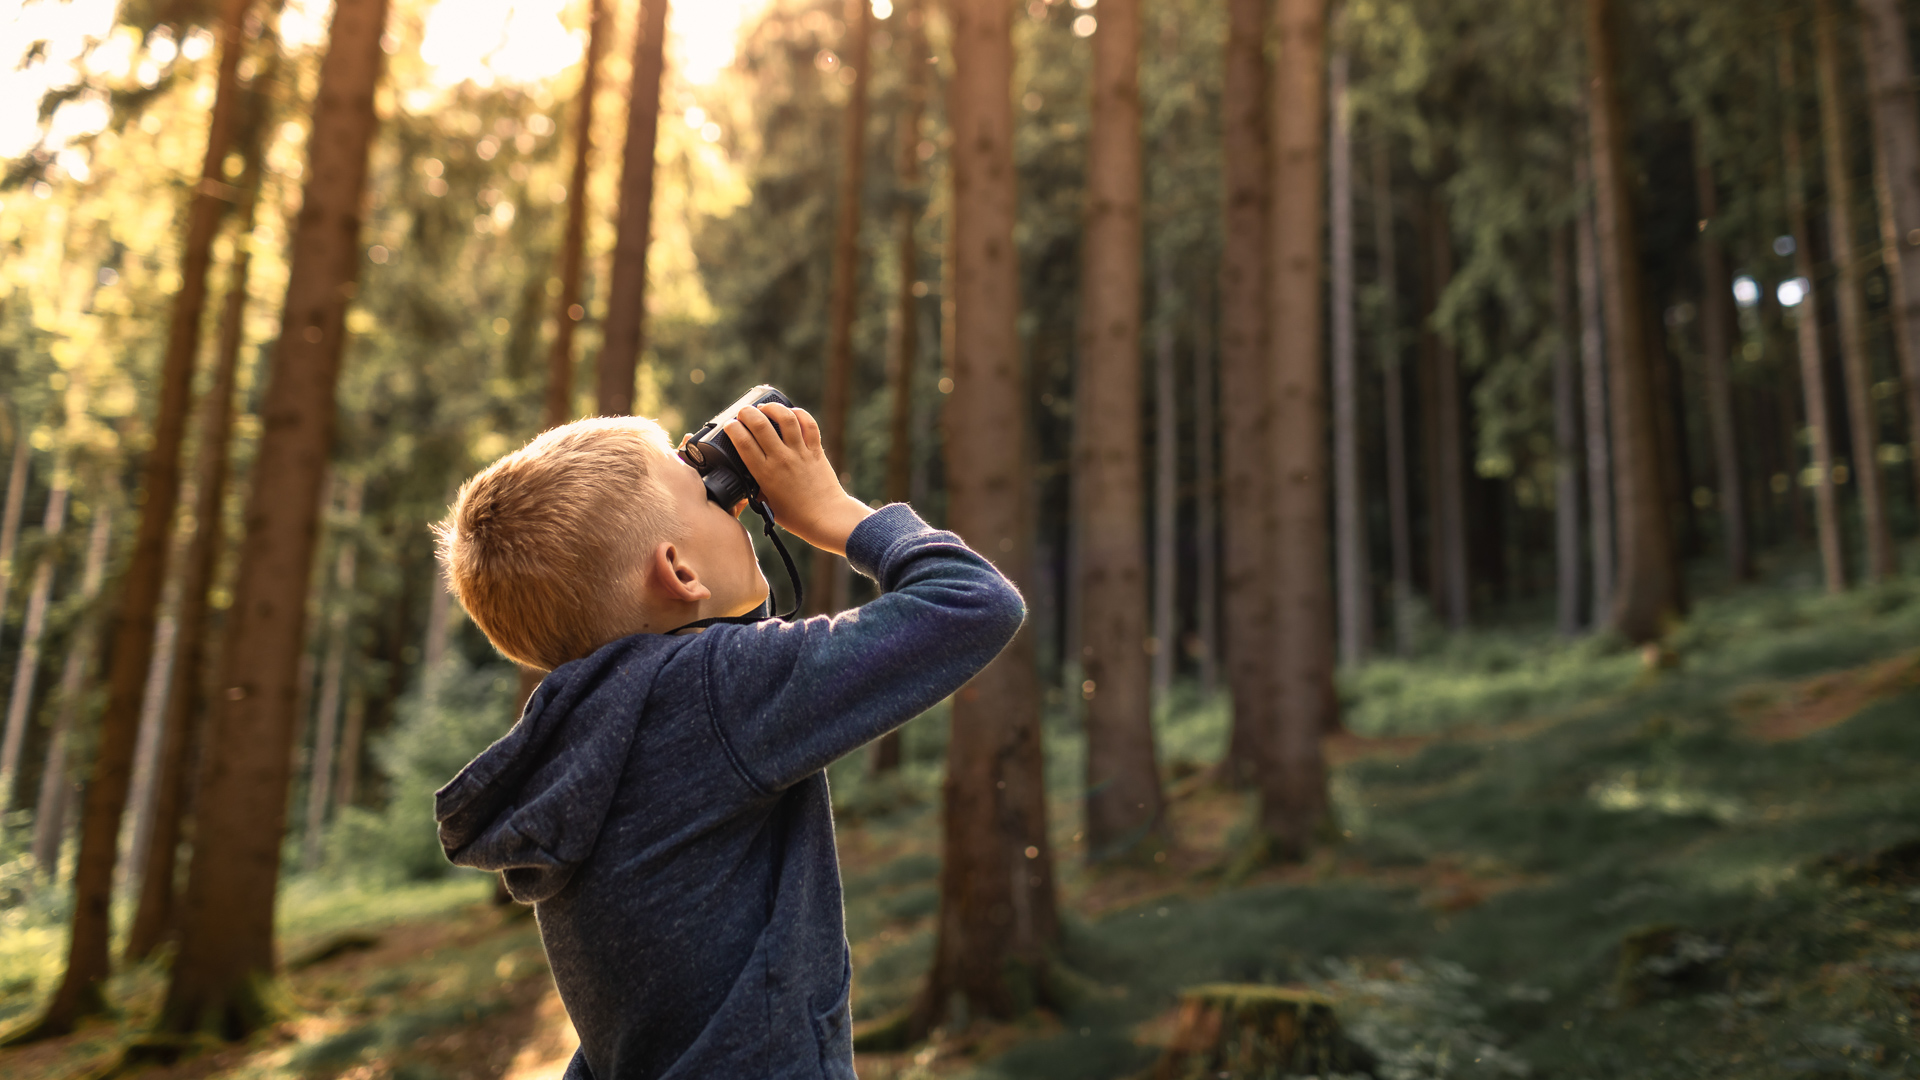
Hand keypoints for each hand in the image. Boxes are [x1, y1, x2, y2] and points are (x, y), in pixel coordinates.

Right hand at [724, 403, 871, 555]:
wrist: (827, 518)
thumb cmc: (796, 516)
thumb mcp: (766, 504)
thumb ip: (755, 488)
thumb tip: (745, 478)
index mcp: (765, 474)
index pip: (743, 442)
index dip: (732, 428)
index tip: (729, 425)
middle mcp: (781, 459)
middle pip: (760, 424)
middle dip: (747, 412)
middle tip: (743, 413)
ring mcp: (800, 452)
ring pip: (785, 418)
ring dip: (772, 408)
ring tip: (765, 408)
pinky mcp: (816, 450)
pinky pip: (809, 424)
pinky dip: (799, 414)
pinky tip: (791, 413)